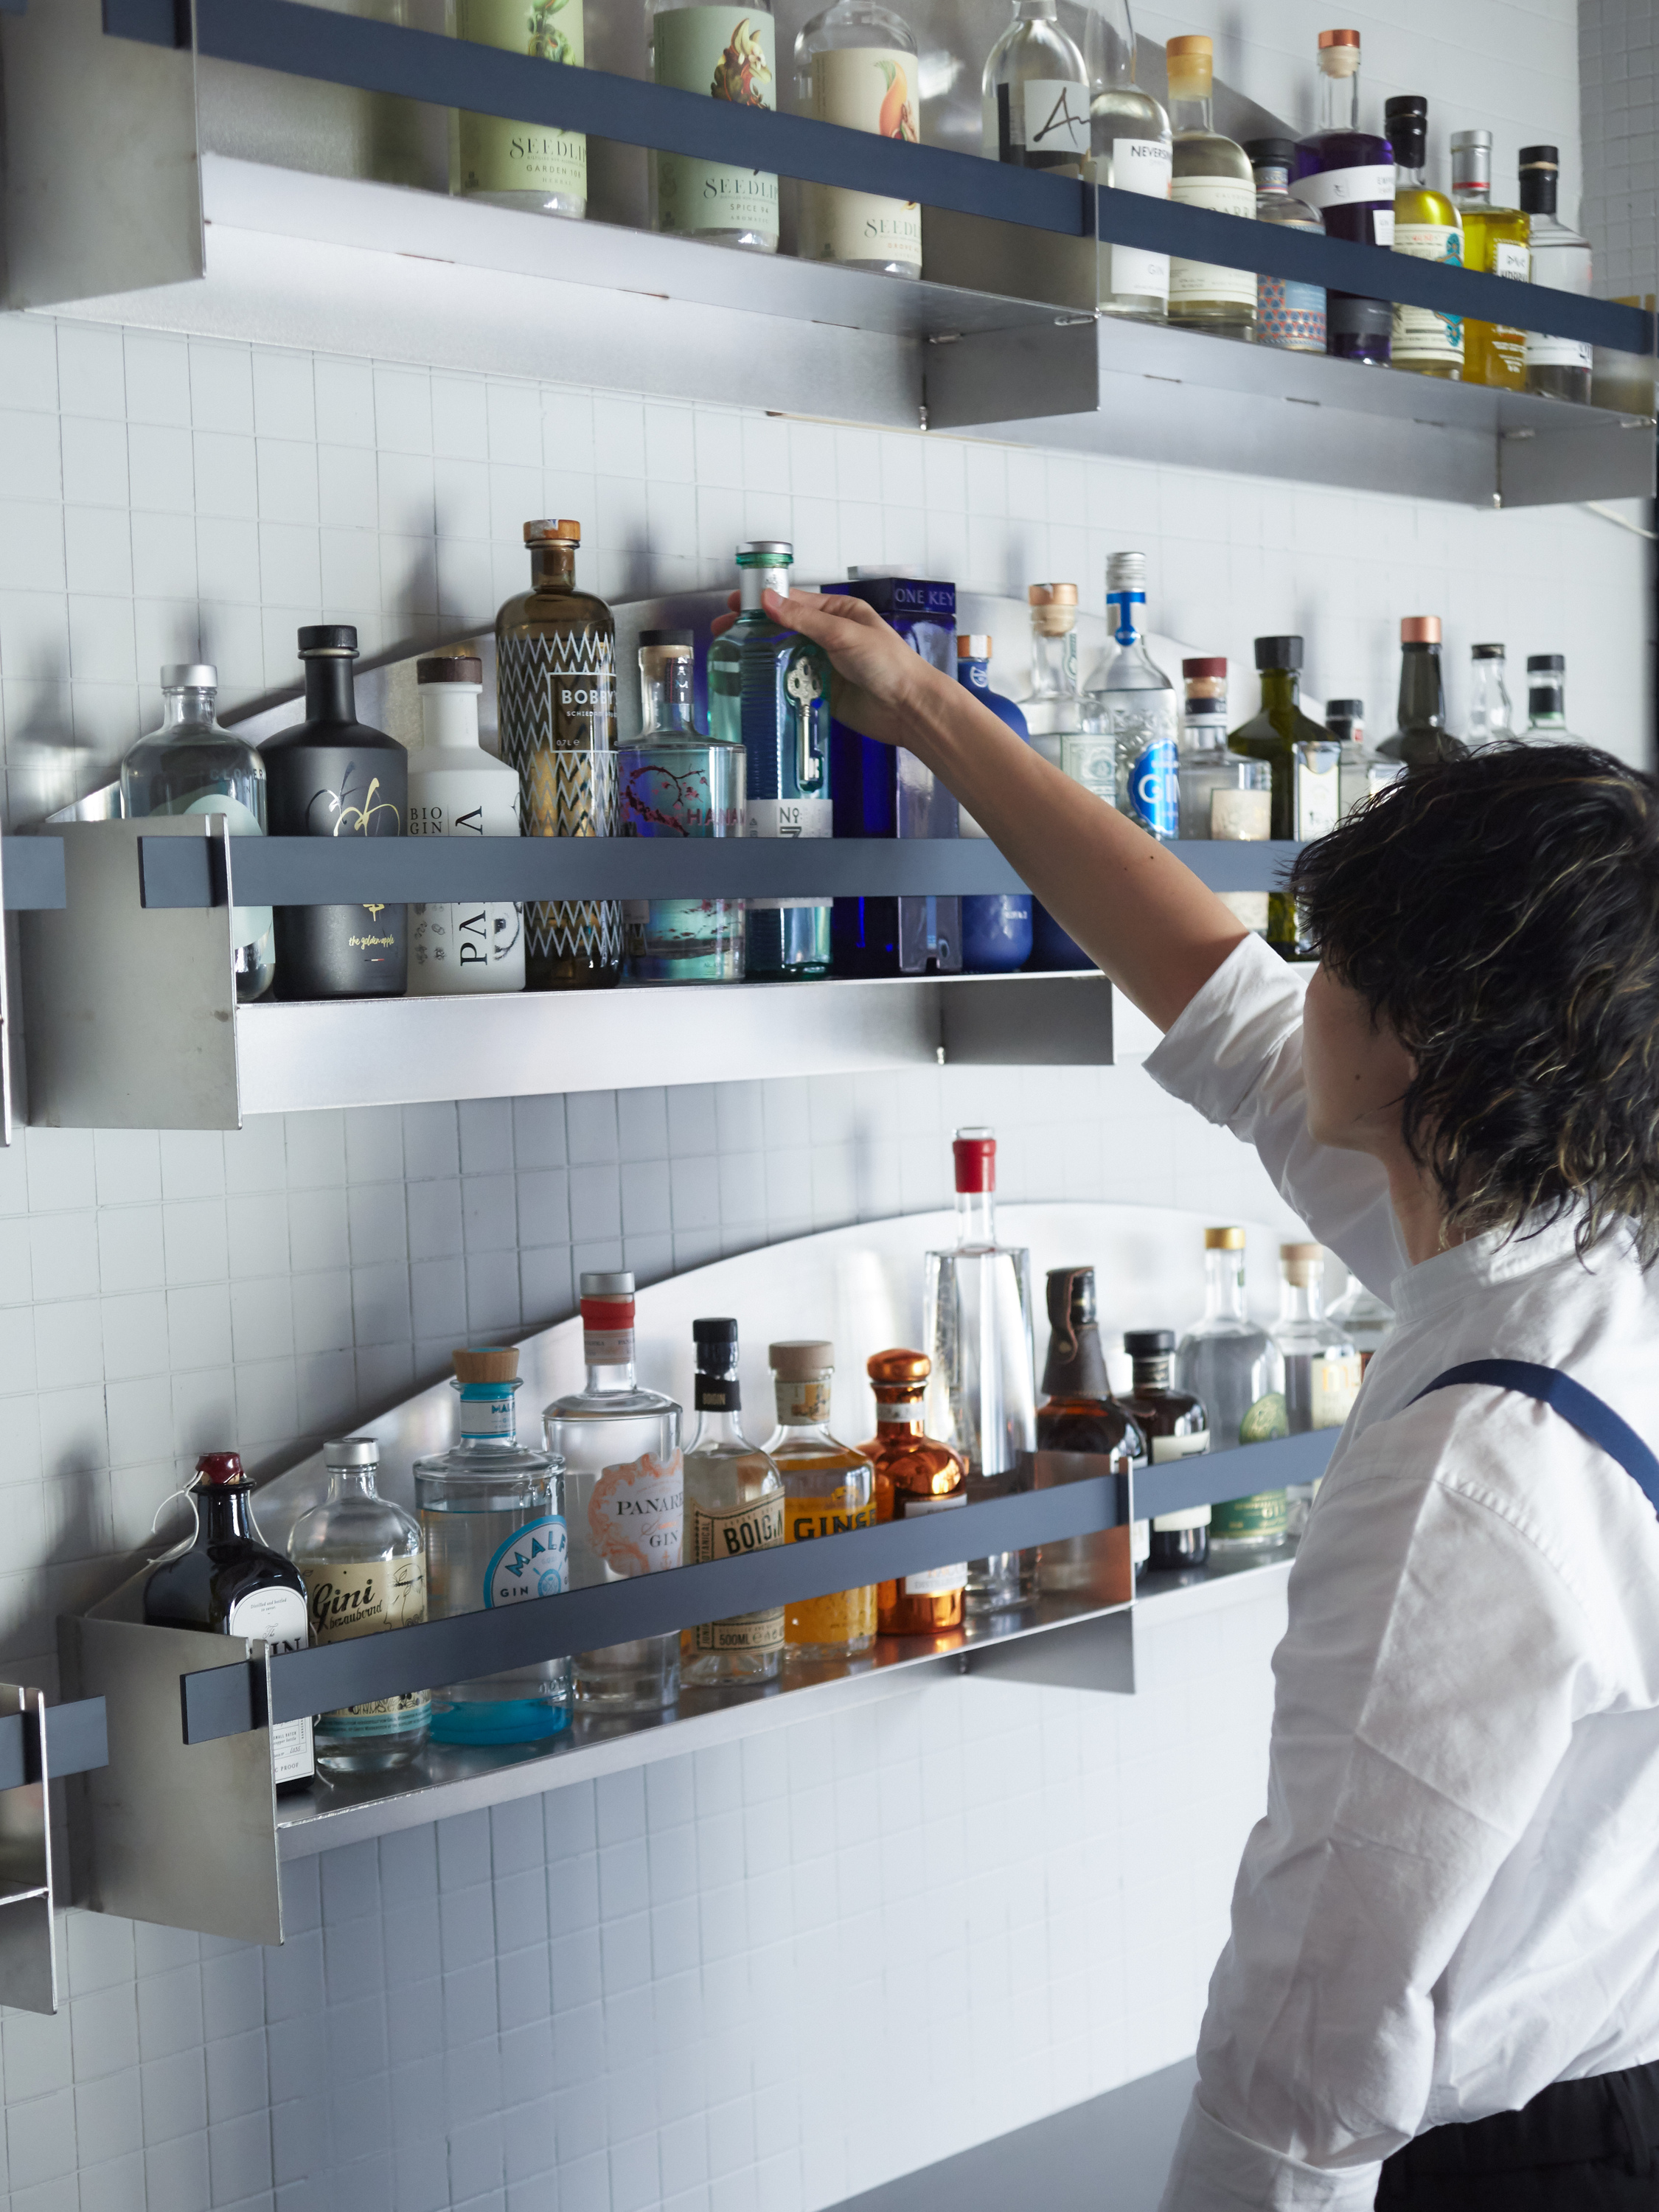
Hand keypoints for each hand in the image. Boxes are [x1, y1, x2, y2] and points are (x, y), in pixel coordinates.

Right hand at [711, 587, 941, 747]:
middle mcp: (828, 637)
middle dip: (752, 630)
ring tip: (729, 658)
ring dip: (760, 658)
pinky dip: (773, 684)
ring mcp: (823, 666)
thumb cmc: (888, 664)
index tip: (734, 605)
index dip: (762, 602)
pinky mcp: (821, 693)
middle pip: (782, 630)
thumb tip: (768, 600)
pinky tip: (752, 683)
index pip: (792, 602)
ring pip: (783, 658)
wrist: (908, 708)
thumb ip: (804, 620)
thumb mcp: (844, 633)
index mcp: (837, 614)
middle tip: (722, 634)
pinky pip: (791, 685)